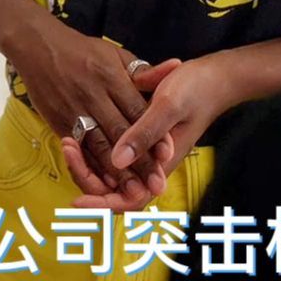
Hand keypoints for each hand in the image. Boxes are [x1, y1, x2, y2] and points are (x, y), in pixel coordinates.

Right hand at [15, 25, 176, 205]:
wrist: (37, 46)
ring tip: (134, 192)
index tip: (167, 157)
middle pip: (121, 133)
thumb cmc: (82, 51)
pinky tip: (104, 182)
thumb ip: (145, 70)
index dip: (152, 135)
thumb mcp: (115, 54)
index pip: (137, 111)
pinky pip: (78, 148)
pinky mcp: (58, 120)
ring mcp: (74, 109)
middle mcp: (93, 95)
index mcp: (111, 77)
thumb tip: (176, 67)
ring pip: (99, 145)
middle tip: (156, 185)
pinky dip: (91, 166)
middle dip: (139, 162)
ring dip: (117, 171)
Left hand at [62, 52, 236, 209]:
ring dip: (85, 163)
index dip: (103, 204)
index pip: (130, 200)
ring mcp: (142, 151)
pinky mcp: (136, 137)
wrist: (213, 77)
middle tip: (66, 149)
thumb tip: (117, 162)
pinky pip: (110, 153)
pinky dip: (91, 151)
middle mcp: (149, 163)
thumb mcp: (168, 106)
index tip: (77, 202)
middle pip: (113, 189)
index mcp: (160, 164)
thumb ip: (144, 134)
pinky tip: (74, 135)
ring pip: (108, 172)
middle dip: (86, 176)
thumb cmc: (194, 90)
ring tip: (67, 142)